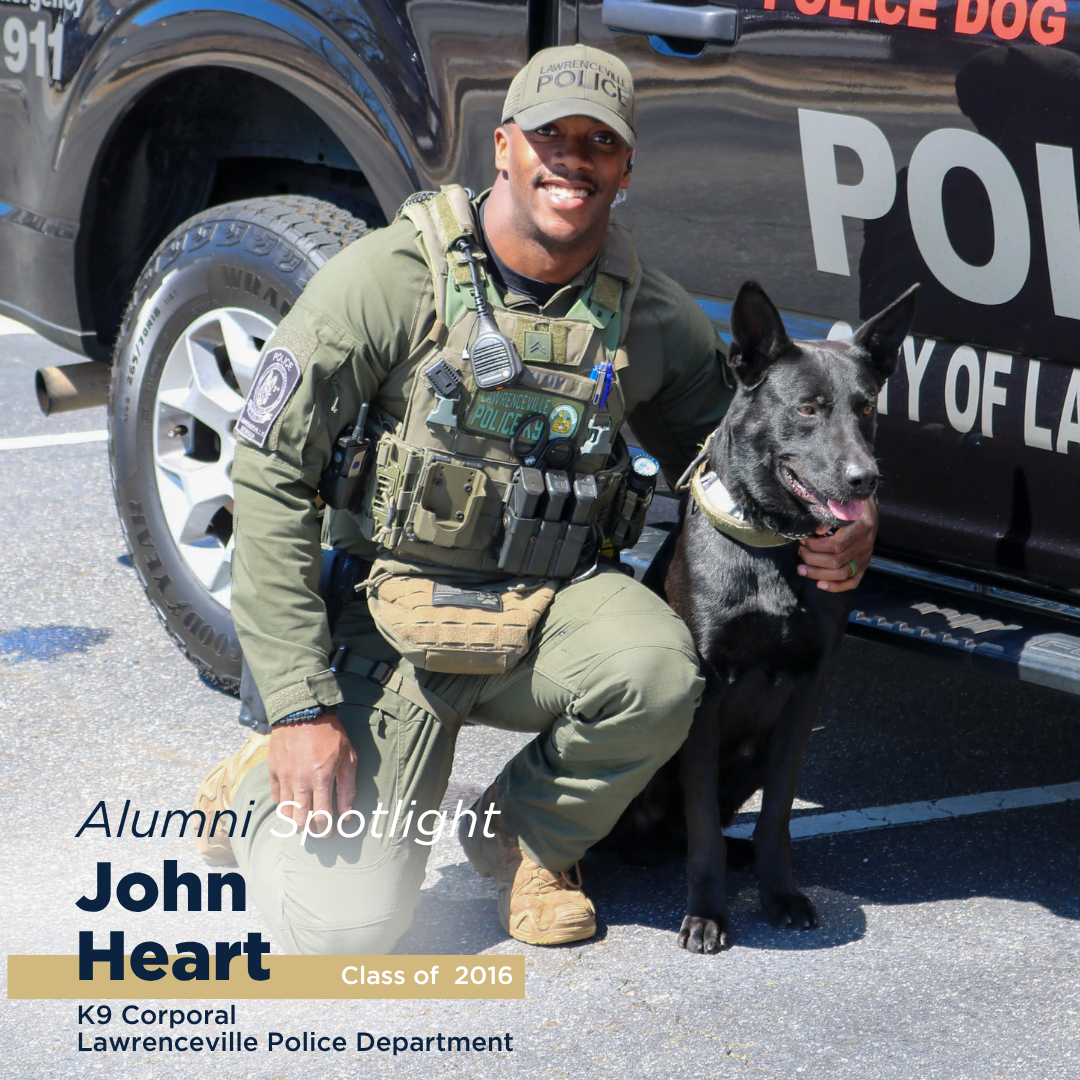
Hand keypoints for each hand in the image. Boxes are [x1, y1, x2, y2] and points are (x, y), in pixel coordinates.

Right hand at [269, 712, 356, 828]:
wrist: (302, 711)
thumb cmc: (330, 733)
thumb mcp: (348, 757)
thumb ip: (348, 788)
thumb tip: (348, 814)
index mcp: (321, 779)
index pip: (322, 815)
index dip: (325, 829)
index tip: (328, 834)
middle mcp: (300, 781)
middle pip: (300, 818)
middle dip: (309, 827)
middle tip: (315, 827)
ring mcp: (284, 776)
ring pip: (285, 810)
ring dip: (294, 817)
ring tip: (302, 816)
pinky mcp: (273, 770)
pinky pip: (275, 796)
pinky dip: (283, 803)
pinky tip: (291, 801)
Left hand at [797, 498, 877, 592]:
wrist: (867, 509)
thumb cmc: (851, 504)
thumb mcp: (842, 503)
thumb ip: (830, 515)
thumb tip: (818, 531)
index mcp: (861, 528)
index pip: (836, 545)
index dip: (816, 546)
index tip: (803, 540)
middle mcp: (865, 545)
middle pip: (836, 561)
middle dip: (812, 559)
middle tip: (799, 552)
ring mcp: (865, 557)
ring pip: (842, 573)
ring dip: (818, 573)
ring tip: (801, 569)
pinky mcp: (864, 565)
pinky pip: (853, 581)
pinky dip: (836, 586)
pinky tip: (820, 584)